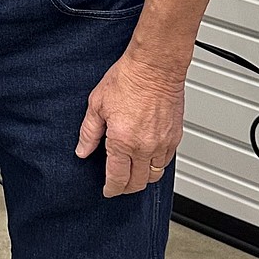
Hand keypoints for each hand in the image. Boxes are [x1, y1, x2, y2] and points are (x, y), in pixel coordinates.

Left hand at [75, 51, 184, 197]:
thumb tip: (82, 151)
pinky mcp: (175, 137)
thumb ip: (89, 132)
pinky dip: (157, 165)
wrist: (155, 67)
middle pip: (138, 183)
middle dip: (126, 188)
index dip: (111, 189)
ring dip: (143, 178)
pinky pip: (167, 161)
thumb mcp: (97, 104)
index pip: (118, 178)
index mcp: (123, 141)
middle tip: (119, 184)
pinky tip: (148, 158)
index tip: (108, 191)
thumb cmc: (128, 79)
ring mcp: (163, 143)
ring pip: (155, 175)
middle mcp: (145, 147)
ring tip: (134, 173)